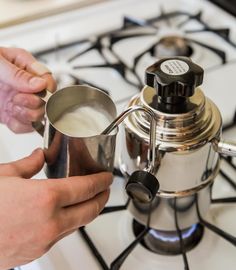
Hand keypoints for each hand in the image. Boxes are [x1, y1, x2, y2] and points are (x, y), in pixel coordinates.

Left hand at [0, 47, 55, 132]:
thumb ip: (17, 74)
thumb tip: (40, 84)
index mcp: (24, 65)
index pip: (47, 79)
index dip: (46, 89)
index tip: (36, 92)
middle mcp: (24, 85)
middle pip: (46, 100)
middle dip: (35, 103)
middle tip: (18, 99)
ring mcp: (19, 101)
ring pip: (38, 115)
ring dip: (27, 116)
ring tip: (12, 107)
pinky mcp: (11, 114)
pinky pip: (24, 126)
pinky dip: (19, 125)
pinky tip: (10, 116)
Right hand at [0, 149, 111, 268]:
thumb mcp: (3, 175)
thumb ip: (27, 164)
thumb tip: (38, 156)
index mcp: (45, 198)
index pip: (85, 188)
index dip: (101, 181)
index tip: (107, 177)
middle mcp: (50, 222)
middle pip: (90, 209)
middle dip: (102, 198)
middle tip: (105, 189)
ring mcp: (44, 240)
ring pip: (78, 224)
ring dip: (87, 211)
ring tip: (87, 200)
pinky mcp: (36, 252)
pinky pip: (61, 235)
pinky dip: (69, 223)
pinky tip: (64, 215)